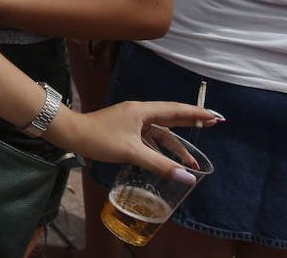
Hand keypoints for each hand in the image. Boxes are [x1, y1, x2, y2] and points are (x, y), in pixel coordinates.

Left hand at [62, 102, 219, 178]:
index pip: (176, 110)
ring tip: (191, 161)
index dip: (197, 114)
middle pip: (171, 117)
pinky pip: (149, 138)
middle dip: (191, 123)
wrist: (70, 133)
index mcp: (143, 111)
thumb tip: (188, 176)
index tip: (215, 116)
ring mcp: (131, 122)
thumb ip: (160, 164)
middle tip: (213, 124)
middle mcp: (139, 113)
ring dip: (174, 145)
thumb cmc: (99, 138)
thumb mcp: (132, 152)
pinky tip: (166, 160)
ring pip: (159, 132)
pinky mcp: (125, 131)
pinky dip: (160, 148)